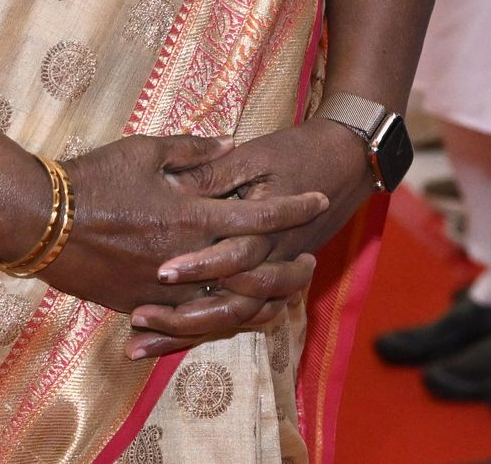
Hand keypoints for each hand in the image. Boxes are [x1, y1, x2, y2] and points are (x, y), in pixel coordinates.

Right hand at [31, 134, 330, 331]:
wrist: (36, 219)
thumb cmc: (92, 178)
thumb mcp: (146, 150)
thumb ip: (194, 151)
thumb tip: (232, 146)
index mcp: (189, 215)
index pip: (258, 215)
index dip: (294, 207)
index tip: (320, 198)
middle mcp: (182, 258)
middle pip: (251, 270)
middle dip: (285, 267)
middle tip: (310, 260)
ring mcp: (159, 287)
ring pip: (222, 305)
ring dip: (255, 301)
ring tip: (280, 297)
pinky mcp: (135, 304)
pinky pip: (183, 320)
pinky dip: (211, 318)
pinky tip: (228, 314)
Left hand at [121, 120, 377, 359]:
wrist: (349, 159)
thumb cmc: (300, 151)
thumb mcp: (255, 155)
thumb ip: (213, 173)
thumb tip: (168, 186)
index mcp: (270, 228)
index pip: (234, 256)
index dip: (198, 266)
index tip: (161, 273)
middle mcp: (275, 259)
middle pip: (234, 305)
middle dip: (184, 317)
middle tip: (141, 316)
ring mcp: (276, 272)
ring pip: (236, 319)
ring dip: (189, 333)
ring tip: (142, 340)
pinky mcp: (274, 276)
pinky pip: (243, 316)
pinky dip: (209, 328)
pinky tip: (172, 336)